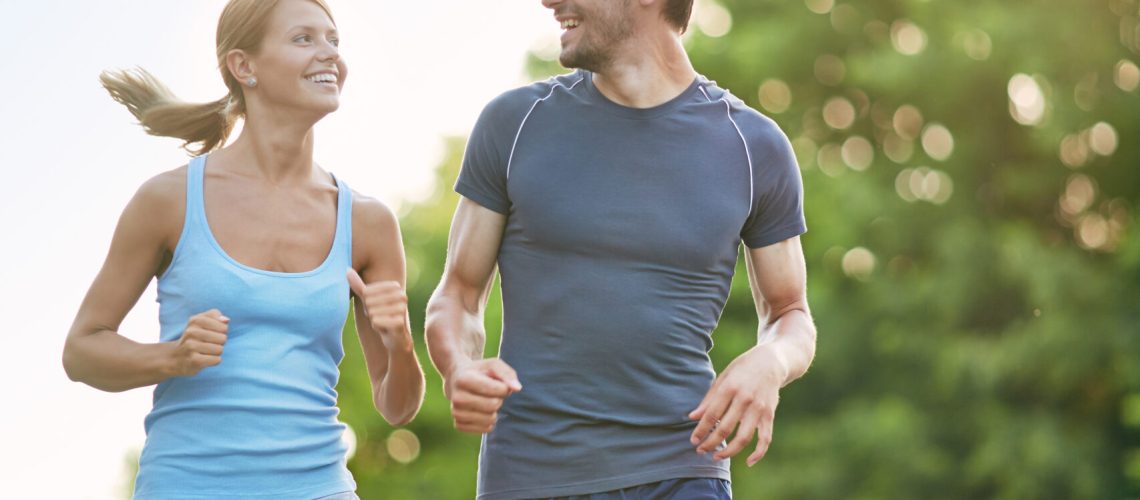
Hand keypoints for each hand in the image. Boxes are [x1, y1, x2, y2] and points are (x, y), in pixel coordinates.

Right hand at [170, 309, 227, 376]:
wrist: (175, 357)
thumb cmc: (194, 338)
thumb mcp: (201, 322)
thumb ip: (215, 316)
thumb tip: (226, 320)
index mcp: (195, 320)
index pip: (223, 326)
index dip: (222, 332)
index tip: (212, 333)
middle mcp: (191, 332)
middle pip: (223, 338)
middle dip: (220, 343)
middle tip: (208, 344)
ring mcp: (191, 346)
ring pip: (220, 349)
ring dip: (216, 352)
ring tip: (205, 352)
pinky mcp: (193, 360)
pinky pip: (216, 360)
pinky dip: (214, 361)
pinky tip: (204, 359)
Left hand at [347, 268, 411, 351]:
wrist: (395, 336)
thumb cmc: (381, 315)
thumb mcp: (369, 299)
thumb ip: (359, 285)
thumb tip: (347, 270)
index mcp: (396, 287)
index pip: (367, 291)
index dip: (366, 302)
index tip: (376, 307)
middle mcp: (402, 296)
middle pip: (369, 302)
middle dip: (370, 312)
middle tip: (379, 316)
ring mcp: (402, 308)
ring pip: (372, 312)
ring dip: (373, 319)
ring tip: (382, 321)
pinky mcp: (400, 322)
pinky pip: (376, 321)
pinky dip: (376, 326)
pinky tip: (384, 328)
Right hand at [445, 359, 521, 433]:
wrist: (456, 380)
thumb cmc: (479, 372)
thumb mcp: (493, 365)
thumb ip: (507, 374)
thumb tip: (517, 388)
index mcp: (464, 379)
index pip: (497, 390)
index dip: (504, 387)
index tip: (497, 383)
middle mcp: (457, 398)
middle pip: (494, 405)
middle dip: (499, 398)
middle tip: (491, 393)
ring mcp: (456, 413)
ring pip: (490, 420)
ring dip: (494, 410)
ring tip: (485, 400)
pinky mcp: (459, 425)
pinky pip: (485, 429)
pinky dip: (489, 421)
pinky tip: (482, 411)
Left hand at [688, 346, 784, 465]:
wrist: (771, 362)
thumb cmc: (742, 369)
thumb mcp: (723, 378)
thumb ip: (709, 399)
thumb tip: (693, 417)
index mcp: (730, 387)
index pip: (712, 415)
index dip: (701, 430)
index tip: (693, 440)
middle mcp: (745, 399)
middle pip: (725, 428)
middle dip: (710, 442)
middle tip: (700, 450)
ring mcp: (759, 408)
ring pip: (744, 437)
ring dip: (729, 451)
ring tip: (717, 456)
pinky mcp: (770, 415)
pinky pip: (765, 438)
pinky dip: (758, 453)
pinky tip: (748, 462)